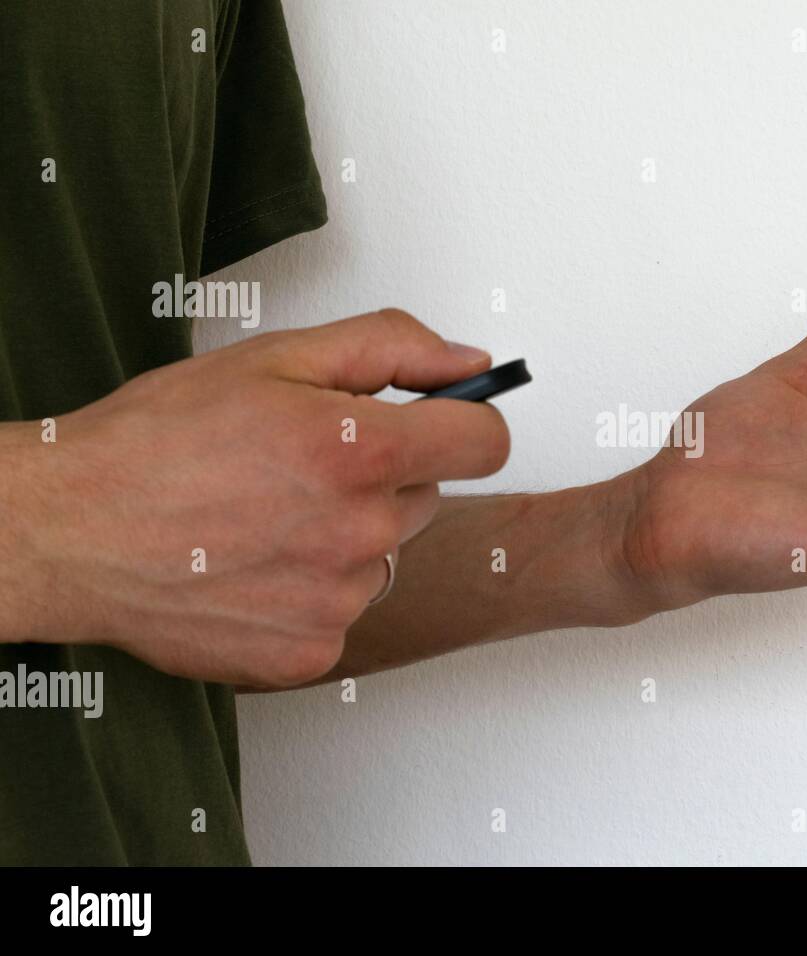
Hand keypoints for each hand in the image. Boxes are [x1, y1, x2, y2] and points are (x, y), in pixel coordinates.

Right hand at [0, 309, 508, 686]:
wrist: (69, 530)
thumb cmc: (159, 440)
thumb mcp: (277, 357)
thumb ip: (392, 348)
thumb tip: (471, 363)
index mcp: (363, 452)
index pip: (487, 443)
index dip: (465, 425)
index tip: (440, 424)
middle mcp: (363, 533)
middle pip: (427, 497)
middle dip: (383, 475)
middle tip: (301, 467)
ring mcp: (338, 601)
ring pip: (383, 556)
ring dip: (346, 536)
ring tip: (264, 519)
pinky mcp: (310, 653)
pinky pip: (344, 611)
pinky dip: (311, 592)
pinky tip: (253, 568)